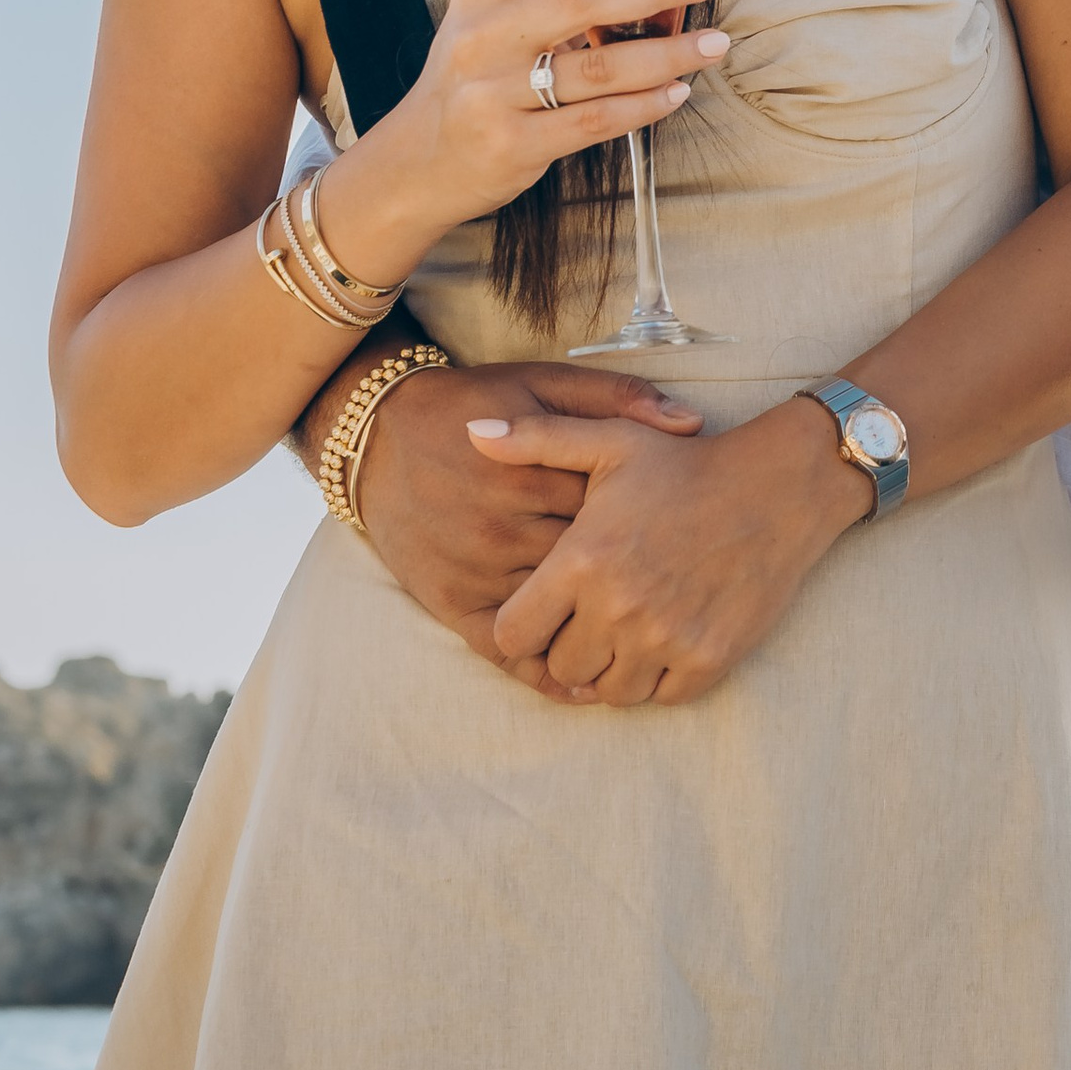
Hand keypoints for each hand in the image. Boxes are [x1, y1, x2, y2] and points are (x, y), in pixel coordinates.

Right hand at [318, 0, 730, 280]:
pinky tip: (677, 92)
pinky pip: (596, 120)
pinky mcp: (512, 145)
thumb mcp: (485, 23)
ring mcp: (493, 94)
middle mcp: (481, 38)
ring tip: (713, 44)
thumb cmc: (470, 82)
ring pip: (600, 67)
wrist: (416, 164)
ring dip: (670, 54)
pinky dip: (645, 105)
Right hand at [350, 355, 702, 677]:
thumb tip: (691, 425)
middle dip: (631, 583)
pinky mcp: (450, 602)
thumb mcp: (542, 384)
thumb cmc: (470, 404)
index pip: (611, 513)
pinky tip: (584, 685)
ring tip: (648, 646)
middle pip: (587, 570)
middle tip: (675, 597)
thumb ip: (615, 398)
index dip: (652, 527)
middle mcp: (500, 527)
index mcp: (528, 473)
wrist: (379, 434)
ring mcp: (475, 570)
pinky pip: (504, 650)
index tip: (683, 536)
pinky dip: (544, 672)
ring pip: (551, 616)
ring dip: (599, 634)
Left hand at [482, 399, 868, 704]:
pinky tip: (666, 636)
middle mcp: (619, 609)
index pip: (513, 637)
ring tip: (629, 626)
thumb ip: (535, 441)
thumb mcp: (610, 441)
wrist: (780, 487)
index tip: (544, 609)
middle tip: (594, 613)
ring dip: (612, 667)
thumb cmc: (686, 465)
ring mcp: (666, 640)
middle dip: (569, 647)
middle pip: (561, 670)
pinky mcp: (709, 661)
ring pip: (608, 693)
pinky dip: (659, 677)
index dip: (522, 627)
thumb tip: (471, 435)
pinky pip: (660, 697)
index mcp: (583, 561)